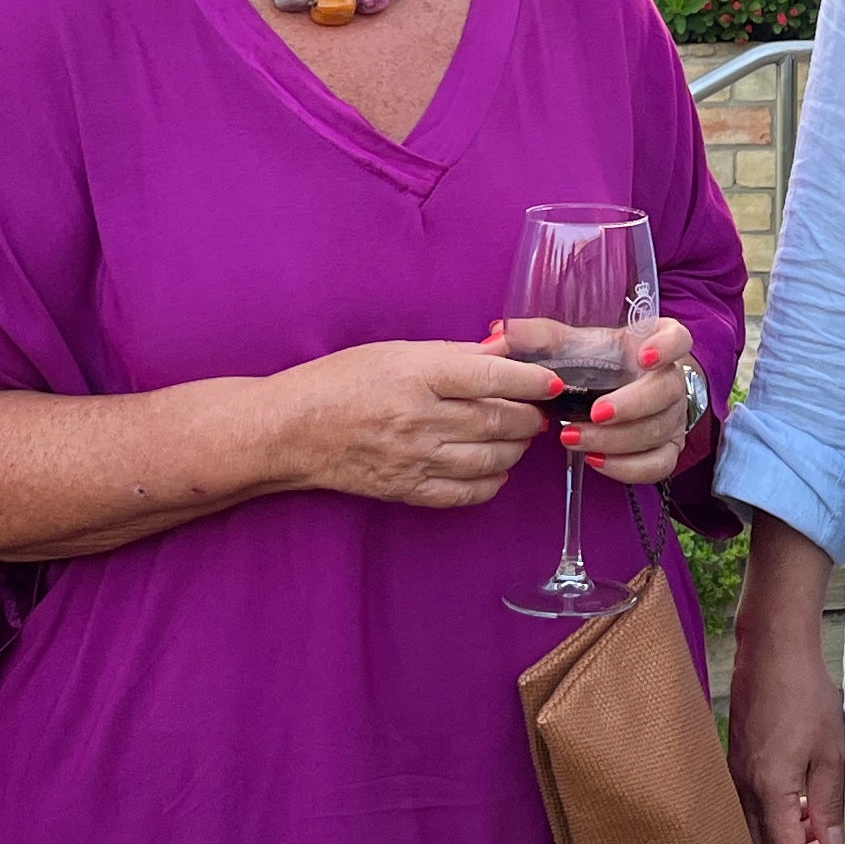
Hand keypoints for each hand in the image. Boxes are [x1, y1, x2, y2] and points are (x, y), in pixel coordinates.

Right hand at [261, 341, 554, 511]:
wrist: (292, 429)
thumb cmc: (341, 380)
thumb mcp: (397, 351)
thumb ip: (455, 354)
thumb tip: (506, 350)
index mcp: (418, 376)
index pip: (493, 379)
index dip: (532, 381)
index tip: (552, 382)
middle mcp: (420, 419)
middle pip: (499, 421)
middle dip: (528, 416)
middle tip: (535, 410)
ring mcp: (415, 459)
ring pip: (492, 459)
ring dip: (515, 449)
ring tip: (517, 436)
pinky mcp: (407, 490)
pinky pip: (467, 493)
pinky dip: (491, 482)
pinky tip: (494, 468)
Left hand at [520, 315, 702, 486]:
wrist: (616, 393)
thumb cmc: (596, 364)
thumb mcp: (572, 345)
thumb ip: (541, 338)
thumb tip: (501, 333)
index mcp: (653, 345)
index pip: (678, 338)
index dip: (666, 347)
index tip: (643, 357)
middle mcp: (671, 380)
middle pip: (667, 392)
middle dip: (631, 406)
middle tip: (594, 413)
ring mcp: (673, 417)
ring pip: (660, 431)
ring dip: (617, 440)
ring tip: (575, 440)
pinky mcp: (668, 449)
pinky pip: (659, 464)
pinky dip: (627, 467)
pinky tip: (596, 462)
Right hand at [728, 524, 844, 843]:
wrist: (774, 651)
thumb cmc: (806, 695)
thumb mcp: (831, 752)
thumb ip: (828, 804)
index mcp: (770, 788)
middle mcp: (744, 786)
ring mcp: (733, 773)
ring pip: (750, 828)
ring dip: (780, 837)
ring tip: (813, 825)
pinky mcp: (732, 760)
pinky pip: (745, 805)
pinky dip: (768, 816)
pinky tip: (792, 801)